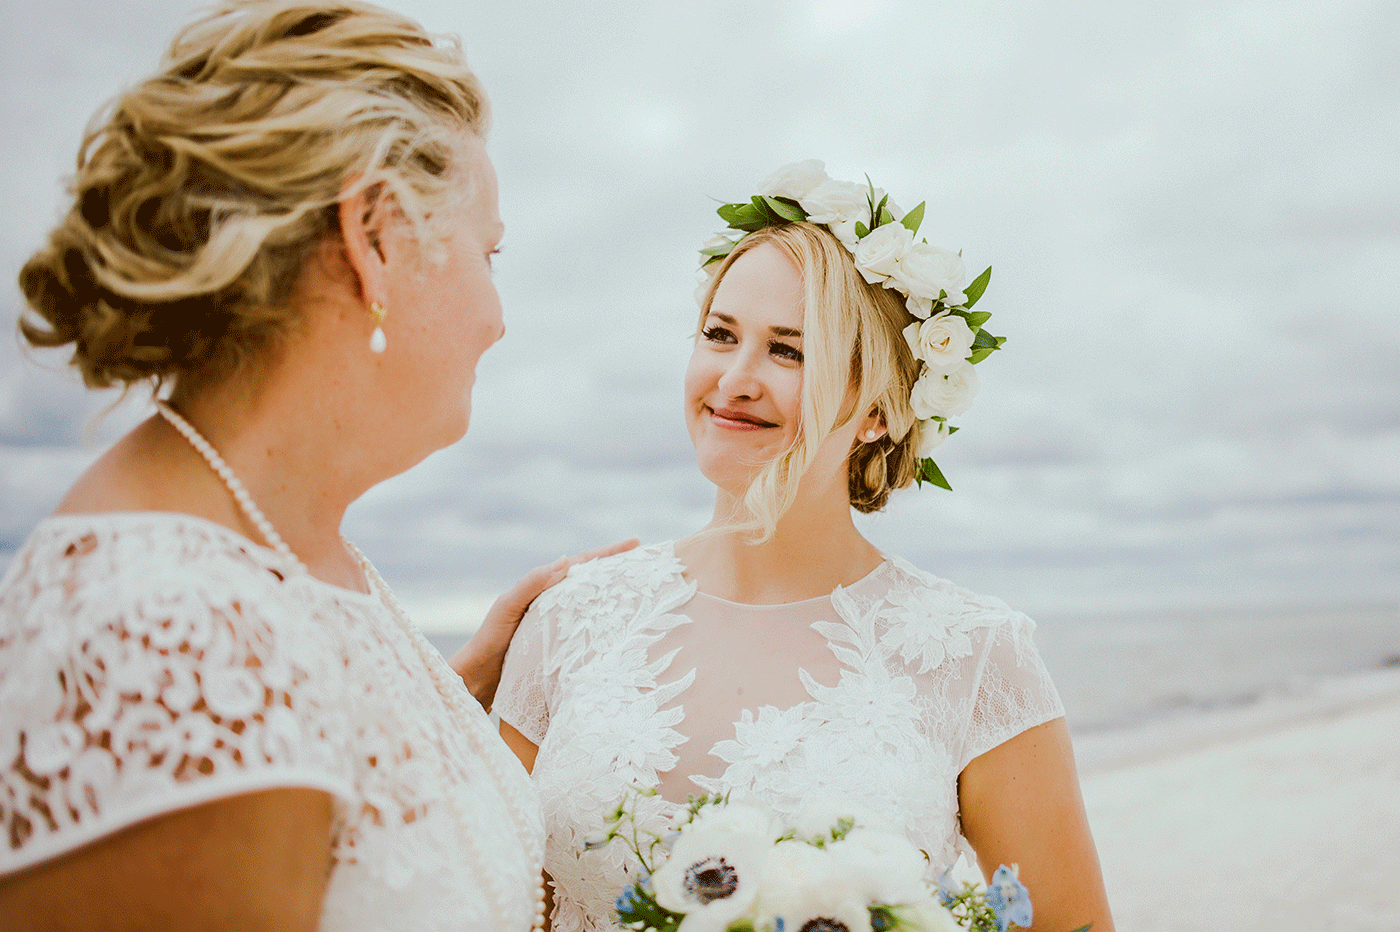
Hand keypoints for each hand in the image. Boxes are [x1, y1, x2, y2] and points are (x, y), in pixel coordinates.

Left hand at [450, 538, 638, 709]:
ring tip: (641, 592)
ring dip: (614, 596)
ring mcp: (556, 625)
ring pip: (591, 605)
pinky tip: (619, 629)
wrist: (476, 679)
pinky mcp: (558, 647)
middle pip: (591, 581)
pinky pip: (588, 630)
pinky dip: (604, 624)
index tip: (636, 542)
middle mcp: (552, 603)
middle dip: (617, 569)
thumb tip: (565, 560)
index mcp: (541, 588)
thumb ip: (533, 584)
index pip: (581, 564)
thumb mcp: (508, 606)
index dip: (608, 554)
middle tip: (646, 563)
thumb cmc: (489, 640)